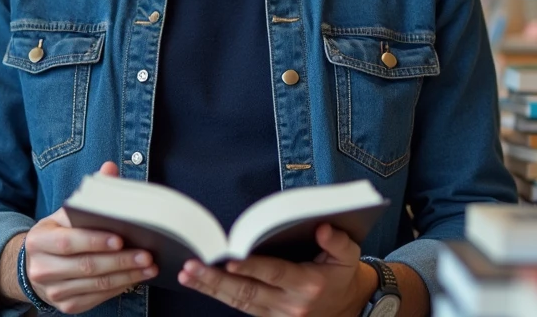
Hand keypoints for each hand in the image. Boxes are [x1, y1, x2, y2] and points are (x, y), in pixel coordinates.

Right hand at [22, 161, 157, 313]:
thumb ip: (89, 194)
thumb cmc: (58, 233)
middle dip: (120, 261)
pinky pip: (97, 298)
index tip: (121, 238)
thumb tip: (110, 168)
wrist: (36, 265)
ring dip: (126, 276)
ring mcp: (53, 291)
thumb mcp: (66, 213)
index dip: (95, 241)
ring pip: (95, 285)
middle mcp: (41, 268)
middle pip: (86, 266)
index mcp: (39, 240)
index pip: (68, 241)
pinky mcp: (66, 305)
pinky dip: (119, 288)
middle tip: (147, 255)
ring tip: (150, 267)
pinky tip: (137, 278)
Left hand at [178, 223, 376, 315]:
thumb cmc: (342, 275)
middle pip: (247, 292)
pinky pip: (241, 308)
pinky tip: (201, 283)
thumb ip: (338, 241)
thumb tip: (323, 227)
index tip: (230, 258)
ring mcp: (278, 315)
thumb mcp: (350, 256)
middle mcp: (290, 304)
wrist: (348, 308)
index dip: (251, 266)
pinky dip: (220, 295)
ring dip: (211, 289)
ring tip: (187, 274)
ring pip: (239, 303)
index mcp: (308, 284)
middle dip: (216, 280)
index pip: (274, 274)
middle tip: (191, 267)